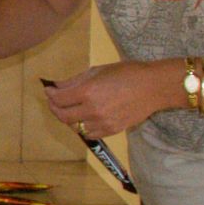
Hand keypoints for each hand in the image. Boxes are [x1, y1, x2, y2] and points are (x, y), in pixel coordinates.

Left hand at [39, 62, 176, 138]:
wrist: (154, 87)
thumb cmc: (127, 73)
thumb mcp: (98, 71)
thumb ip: (74, 81)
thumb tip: (56, 87)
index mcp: (88, 92)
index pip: (59, 99)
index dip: (50, 95)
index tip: (48, 90)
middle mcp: (93, 110)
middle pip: (63, 116)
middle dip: (54, 108)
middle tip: (54, 101)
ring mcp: (103, 122)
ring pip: (75, 127)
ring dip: (69, 118)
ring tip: (71, 109)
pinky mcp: (112, 130)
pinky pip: (90, 133)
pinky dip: (83, 127)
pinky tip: (85, 118)